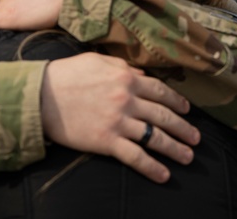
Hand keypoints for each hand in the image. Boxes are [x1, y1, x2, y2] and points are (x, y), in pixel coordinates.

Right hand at [40, 52, 199, 183]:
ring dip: (175, 148)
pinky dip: (151, 167)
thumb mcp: (97, 61)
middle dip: (183, 128)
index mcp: (126, 78)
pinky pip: (135, 156)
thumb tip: (143, 76)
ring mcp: (118, 122)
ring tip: (188, 157)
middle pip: (163, 115)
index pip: (160, 91)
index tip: (187, 110)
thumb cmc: (66, 75)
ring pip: (155, 137)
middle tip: (196, 139)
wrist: (40, 96)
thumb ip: (123, 68)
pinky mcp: (106, 141)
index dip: (177, 101)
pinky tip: (163, 175)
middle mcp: (127, 100)